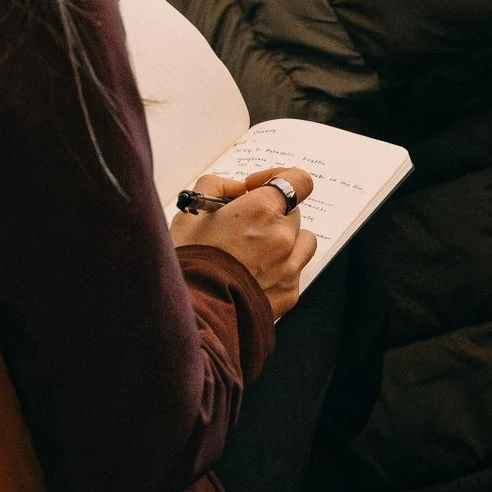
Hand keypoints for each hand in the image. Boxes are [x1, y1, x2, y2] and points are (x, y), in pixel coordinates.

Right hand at [171, 166, 317, 319]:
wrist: (192, 314)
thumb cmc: (189, 262)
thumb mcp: (191, 211)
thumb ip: (216, 186)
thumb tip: (237, 188)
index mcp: (261, 210)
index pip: (298, 179)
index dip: (279, 177)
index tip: (258, 187)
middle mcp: (282, 236)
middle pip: (292, 212)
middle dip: (272, 214)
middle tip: (244, 225)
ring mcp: (289, 267)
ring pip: (303, 241)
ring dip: (285, 241)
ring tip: (257, 250)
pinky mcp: (289, 294)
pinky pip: (295, 272)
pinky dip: (280, 270)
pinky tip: (254, 275)